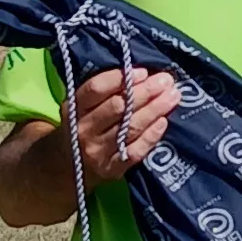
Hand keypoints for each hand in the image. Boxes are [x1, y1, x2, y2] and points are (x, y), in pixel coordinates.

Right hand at [70, 64, 180, 184]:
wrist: (68, 167)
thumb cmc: (82, 126)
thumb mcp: (81, 107)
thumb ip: (104, 92)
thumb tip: (143, 74)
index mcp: (73, 108)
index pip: (96, 89)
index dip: (121, 78)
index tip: (144, 72)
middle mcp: (84, 130)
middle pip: (118, 107)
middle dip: (145, 92)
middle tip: (166, 81)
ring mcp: (98, 151)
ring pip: (130, 127)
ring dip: (155, 110)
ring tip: (173, 97)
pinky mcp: (112, 169)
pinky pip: (136, 150)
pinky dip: (152, 135)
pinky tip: (163, 122)